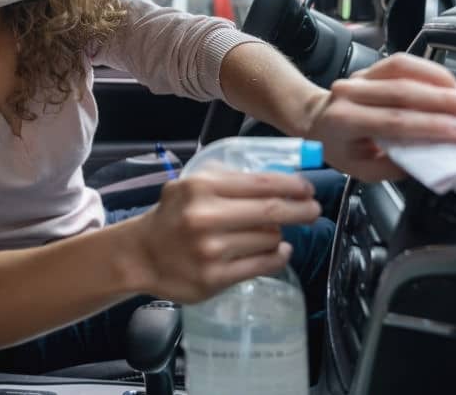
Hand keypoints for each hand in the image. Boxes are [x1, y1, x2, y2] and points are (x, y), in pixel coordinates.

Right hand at [123, 171, 319, 302]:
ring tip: (275, 233)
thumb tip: (279, 177)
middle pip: (272, 212)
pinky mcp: (214, 279)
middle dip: (301, 209)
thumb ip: (229, 179)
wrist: (141, 254)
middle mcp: (206, 218)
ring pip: (268, 239)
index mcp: (202, 188)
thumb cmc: (173, 215)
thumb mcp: (191, 184)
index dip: (292, 185)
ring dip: (279, 235)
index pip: (261, 183)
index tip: (308, 188)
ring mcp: (211, 251)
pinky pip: (262, 265)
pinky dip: (277, 256)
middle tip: (314, 209)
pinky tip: (279, 251)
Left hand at [306, 53, 455, 180]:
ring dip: (444, 82)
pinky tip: (453, 84)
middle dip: (447, 101)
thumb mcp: (361, 171)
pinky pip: (406, 62)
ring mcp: (362, 75)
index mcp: (345, 121)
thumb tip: (434, 159)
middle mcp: (351, 92)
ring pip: (407, 70)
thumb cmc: (339, 147)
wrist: (316, 119)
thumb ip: (396, 168)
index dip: (433, 125)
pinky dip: (433, 72)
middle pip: (405, 92)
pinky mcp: (374, 65)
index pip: (395, 121)